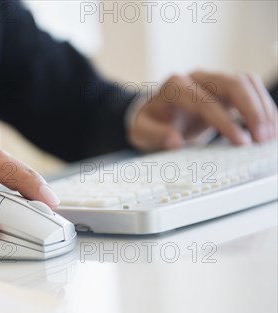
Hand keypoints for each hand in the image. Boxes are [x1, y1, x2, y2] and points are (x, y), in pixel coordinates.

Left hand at [128, 71, 277, 151]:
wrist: (154, 114)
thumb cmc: (149, 122)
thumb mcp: (141, 132)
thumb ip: (155, 135)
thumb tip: (174, 141)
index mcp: (175, 86)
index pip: (206, 101)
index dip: (225, 121)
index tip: (240, 141)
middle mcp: (198, 77)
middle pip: (234, 83)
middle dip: (252, 110)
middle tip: (262, 138)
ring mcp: (214, 80)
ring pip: (247, 83)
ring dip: (263, 108)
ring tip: (269, 137)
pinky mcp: (227, 89)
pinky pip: (251, 90)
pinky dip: (263, 108)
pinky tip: (269, 128)